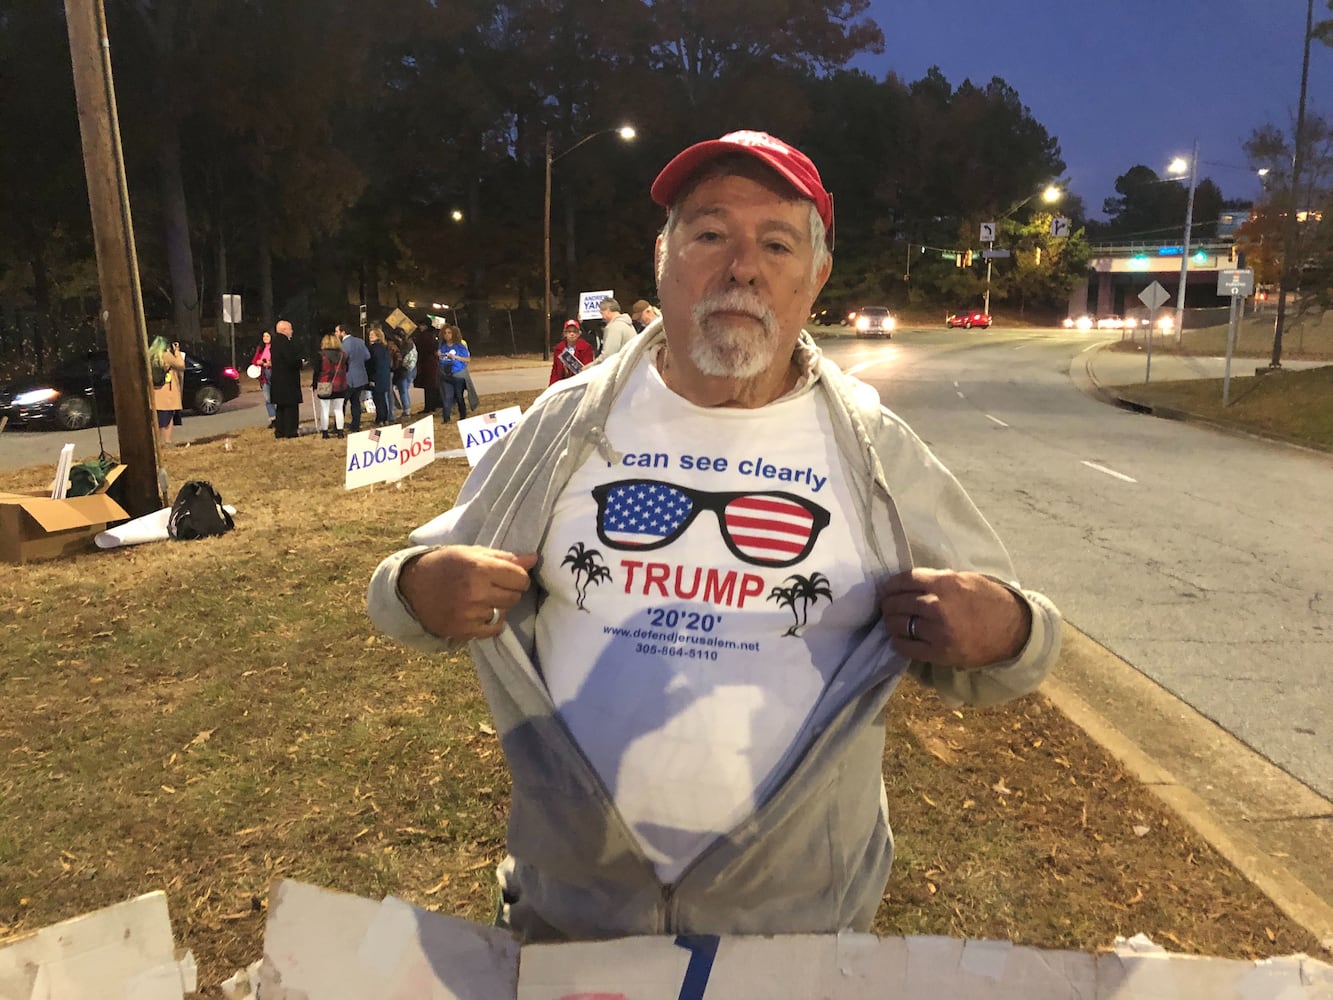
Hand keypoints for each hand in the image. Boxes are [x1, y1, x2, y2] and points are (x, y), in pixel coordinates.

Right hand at [399, 545, 537, 639]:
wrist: (411, 587)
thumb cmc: (444, 564)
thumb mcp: (471, 553)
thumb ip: (504, 557)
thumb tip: (533, 559)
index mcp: (478, 568)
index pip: (520, 578)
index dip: (518, 577)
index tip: (509, 576)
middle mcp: (475, 592)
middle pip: (514, 597)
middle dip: (509, 591)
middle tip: (494, 586)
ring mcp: (469, 614)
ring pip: (504, 613)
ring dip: (497, 606)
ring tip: (481, 598)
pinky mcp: (463, 631)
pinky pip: (493, 630)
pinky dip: (491, 622)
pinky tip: (479, 612)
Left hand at [879, 568, 1030, 667]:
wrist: (1014, 630)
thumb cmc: (990, 600)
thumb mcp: (965, 579)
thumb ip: (937, 579)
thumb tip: (910, 583)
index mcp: (944, 582)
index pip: (904, 580)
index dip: (890, 586)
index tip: (886, 590)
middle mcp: (937, 605)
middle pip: (897, 603)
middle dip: (888, 605)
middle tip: (888, 607)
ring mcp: (937, 631)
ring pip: (898, 625)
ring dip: (891, 623)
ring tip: (894, 622)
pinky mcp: (939, 653)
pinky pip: (906, 646)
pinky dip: (899, 642)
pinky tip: (901, 639)